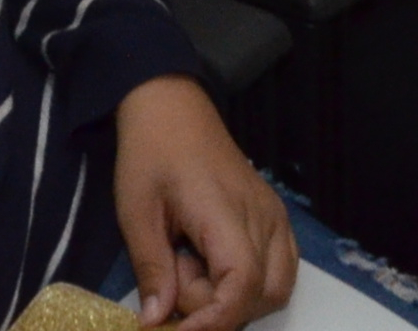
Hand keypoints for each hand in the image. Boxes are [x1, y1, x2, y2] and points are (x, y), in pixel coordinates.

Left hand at [111, 75, 292, 330]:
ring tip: (193, 268)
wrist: (173, 108)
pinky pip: (280, 268)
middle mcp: (264, 217)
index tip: (176, 330)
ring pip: (277, 288)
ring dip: (236, 299)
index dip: (213, 321)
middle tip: (175, 273)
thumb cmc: (151, 154)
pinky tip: (214, 268)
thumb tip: (157, 322)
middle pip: (262, 295)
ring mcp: (275, 216)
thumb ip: (151, 269)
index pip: (242, 286)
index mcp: (226, 212)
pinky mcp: (275, 217)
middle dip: (216, 308)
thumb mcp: (136, 213)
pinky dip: (253, 285)